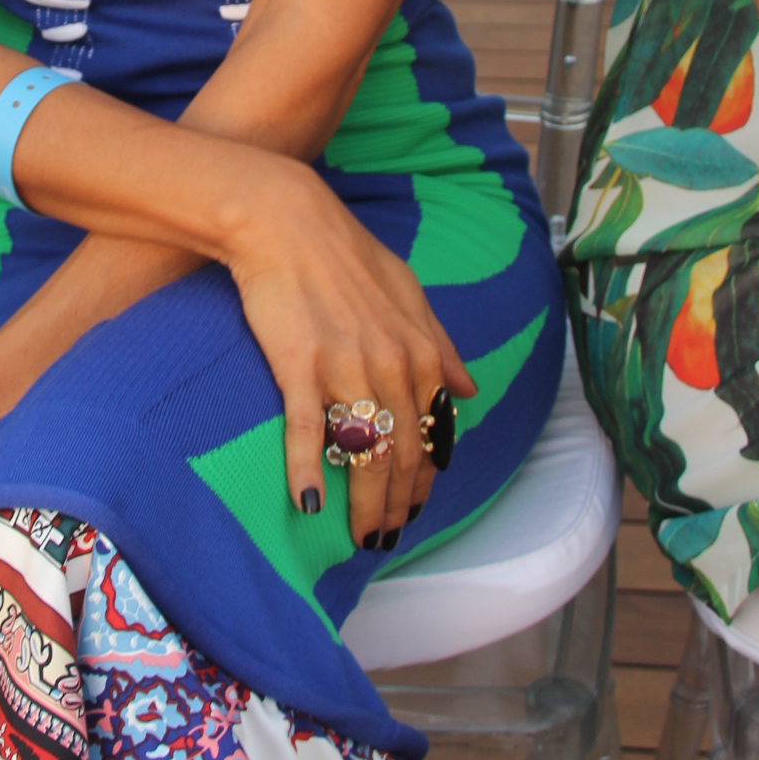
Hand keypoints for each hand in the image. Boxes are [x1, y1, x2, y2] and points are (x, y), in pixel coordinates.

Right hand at [224, 164, 475, 549]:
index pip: (432, 432)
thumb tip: (470, 390)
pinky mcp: (300, 366)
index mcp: (421, 350)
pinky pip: (309, 430)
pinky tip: (308, 502)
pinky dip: (308, 470)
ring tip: (359, 536)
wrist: (288, 221)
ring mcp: (347, 368)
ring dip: (365, 503)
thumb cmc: (346, 254)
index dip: (425, 478)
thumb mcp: (409, 292)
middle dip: (399, 503)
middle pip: (402, 453)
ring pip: (366, 452)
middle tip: (386, 537)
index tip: (414, 506)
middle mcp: (393, 365)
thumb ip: (442, 344)